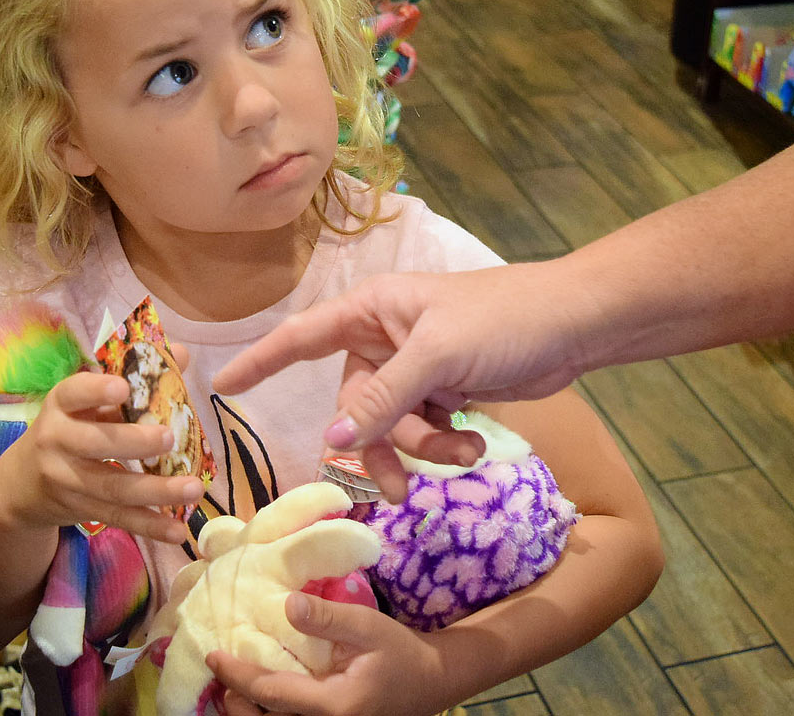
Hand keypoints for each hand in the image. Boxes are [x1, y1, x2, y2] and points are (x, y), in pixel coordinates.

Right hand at [0, 369, 203, 542]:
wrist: (22, 485)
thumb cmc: (72, 427)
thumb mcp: (90, 400)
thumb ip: (135, 377)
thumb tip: (183, 353)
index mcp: (61, 405)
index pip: (73, 393)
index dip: (96, 389)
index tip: (123, 386)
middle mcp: (58, 441)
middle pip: (95, 443)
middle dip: (133, 443)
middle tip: (170, 438)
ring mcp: (67, 479)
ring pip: (112, 487)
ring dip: (155, 491)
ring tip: (192, 489)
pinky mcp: (80, 510)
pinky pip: (118, 517)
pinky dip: (150, 526)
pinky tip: (179, 531)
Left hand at [208, 593, 444, 715]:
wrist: (429, 682)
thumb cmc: (399, 652)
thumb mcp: (368, 627)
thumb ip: (328, 618)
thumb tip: (286, 604)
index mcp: (333, 706)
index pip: (272, 693)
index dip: (237, 676)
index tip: (212, 656)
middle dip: (234, 702)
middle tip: (217, 672)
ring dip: (246, 711)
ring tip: (229, 684)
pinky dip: (266, 712)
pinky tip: (256, 692)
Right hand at [215, 265, 591, 498]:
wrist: (571, 325)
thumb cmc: (502, 319)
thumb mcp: (438, 356)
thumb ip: (384, 399)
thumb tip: (334, 443)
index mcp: (373, 311)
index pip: (302, 336)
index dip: (261, 360)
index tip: (221, 383)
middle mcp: (385, 339)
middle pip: (354, 405)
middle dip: (380, 442)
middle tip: (398, 482)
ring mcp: (415, 369)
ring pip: (389, 427)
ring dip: (421, 448)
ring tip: (462, 449)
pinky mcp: (443, 392)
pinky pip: (421, 431)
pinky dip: (443, 445)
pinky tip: (475, 442)